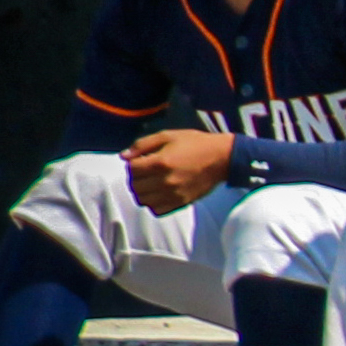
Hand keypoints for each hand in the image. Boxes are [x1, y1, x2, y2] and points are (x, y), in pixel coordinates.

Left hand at [121, 129, 236, 214]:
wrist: (223, 158)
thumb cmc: (196, 143)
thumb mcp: (168, 136)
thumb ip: (143, 144)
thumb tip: (123, 156)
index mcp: (160, 163)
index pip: (131, 169)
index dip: (133, 164)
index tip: (141, 160)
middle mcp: (164, 181)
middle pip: (134, 186)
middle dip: (136, 178)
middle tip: (146, 172)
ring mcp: (173, 194)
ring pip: (143, 200)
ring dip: (143, 192)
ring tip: (151, 183)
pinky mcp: (181, 202)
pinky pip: (156, 210)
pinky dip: (153, 203)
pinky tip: (159, 194)